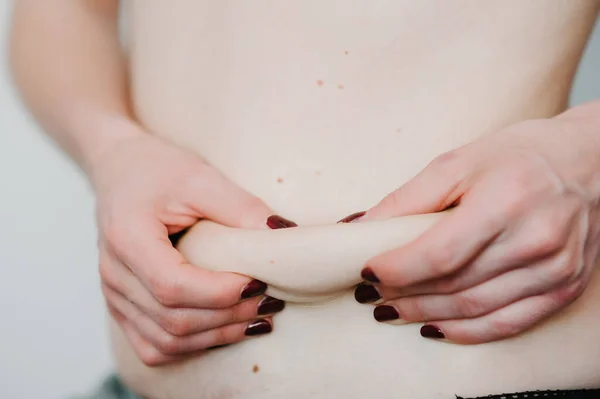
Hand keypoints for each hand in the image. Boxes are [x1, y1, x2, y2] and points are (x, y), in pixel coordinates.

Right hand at [90, 129, 293, 365]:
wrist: (120, 169)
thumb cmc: (158, 168)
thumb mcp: (201, 177)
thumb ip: (241, 207)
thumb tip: (285, 234)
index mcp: (127, 238)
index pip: (172, 286)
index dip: (220, 294)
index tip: (260, 282)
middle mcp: (113, 274)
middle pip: (172, 320)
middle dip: (228, 317)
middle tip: (270, 303)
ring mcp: (113, 295)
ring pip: (164, 342)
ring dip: (216, 336)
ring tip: (257, 319)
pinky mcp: (121, 306)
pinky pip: (152, 346)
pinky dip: (191, 347)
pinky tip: (224, 330)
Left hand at [352, 115, 599, 343]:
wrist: (589, 162)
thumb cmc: (516, 156)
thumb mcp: (456, 162)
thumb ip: (408, 198)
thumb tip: (360, 228)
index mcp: (505, 201)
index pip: (440, 253)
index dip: (397, 269)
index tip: (365, 271)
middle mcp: (535, 240)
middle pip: (454, 284)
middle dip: (403, 293)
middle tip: (369, 293)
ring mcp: (555, 269)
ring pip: (475, 308)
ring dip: (425, 314)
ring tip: (391, 310)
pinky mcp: (564, 287)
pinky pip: (509, 323)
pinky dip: (466, 332)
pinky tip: (433, 327)